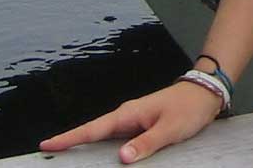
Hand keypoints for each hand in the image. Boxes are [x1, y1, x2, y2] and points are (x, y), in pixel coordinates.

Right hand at [39, 79, 221, 162]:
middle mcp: (125, 117)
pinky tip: (99, 158)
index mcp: (128, 114)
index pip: (93, 129)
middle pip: (92, 134)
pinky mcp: (139, 126)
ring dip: (86, 147)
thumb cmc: (188, 108)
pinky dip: (103, 147)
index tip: (47, 144)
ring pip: (103, 137)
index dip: (69, 138)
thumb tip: (121, 157)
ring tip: (66, 159)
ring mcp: (131, 121)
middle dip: (70, 144)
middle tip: (49, 156)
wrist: (205, 93)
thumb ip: (146, 143)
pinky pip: (116, 139)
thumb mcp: (169, 128)